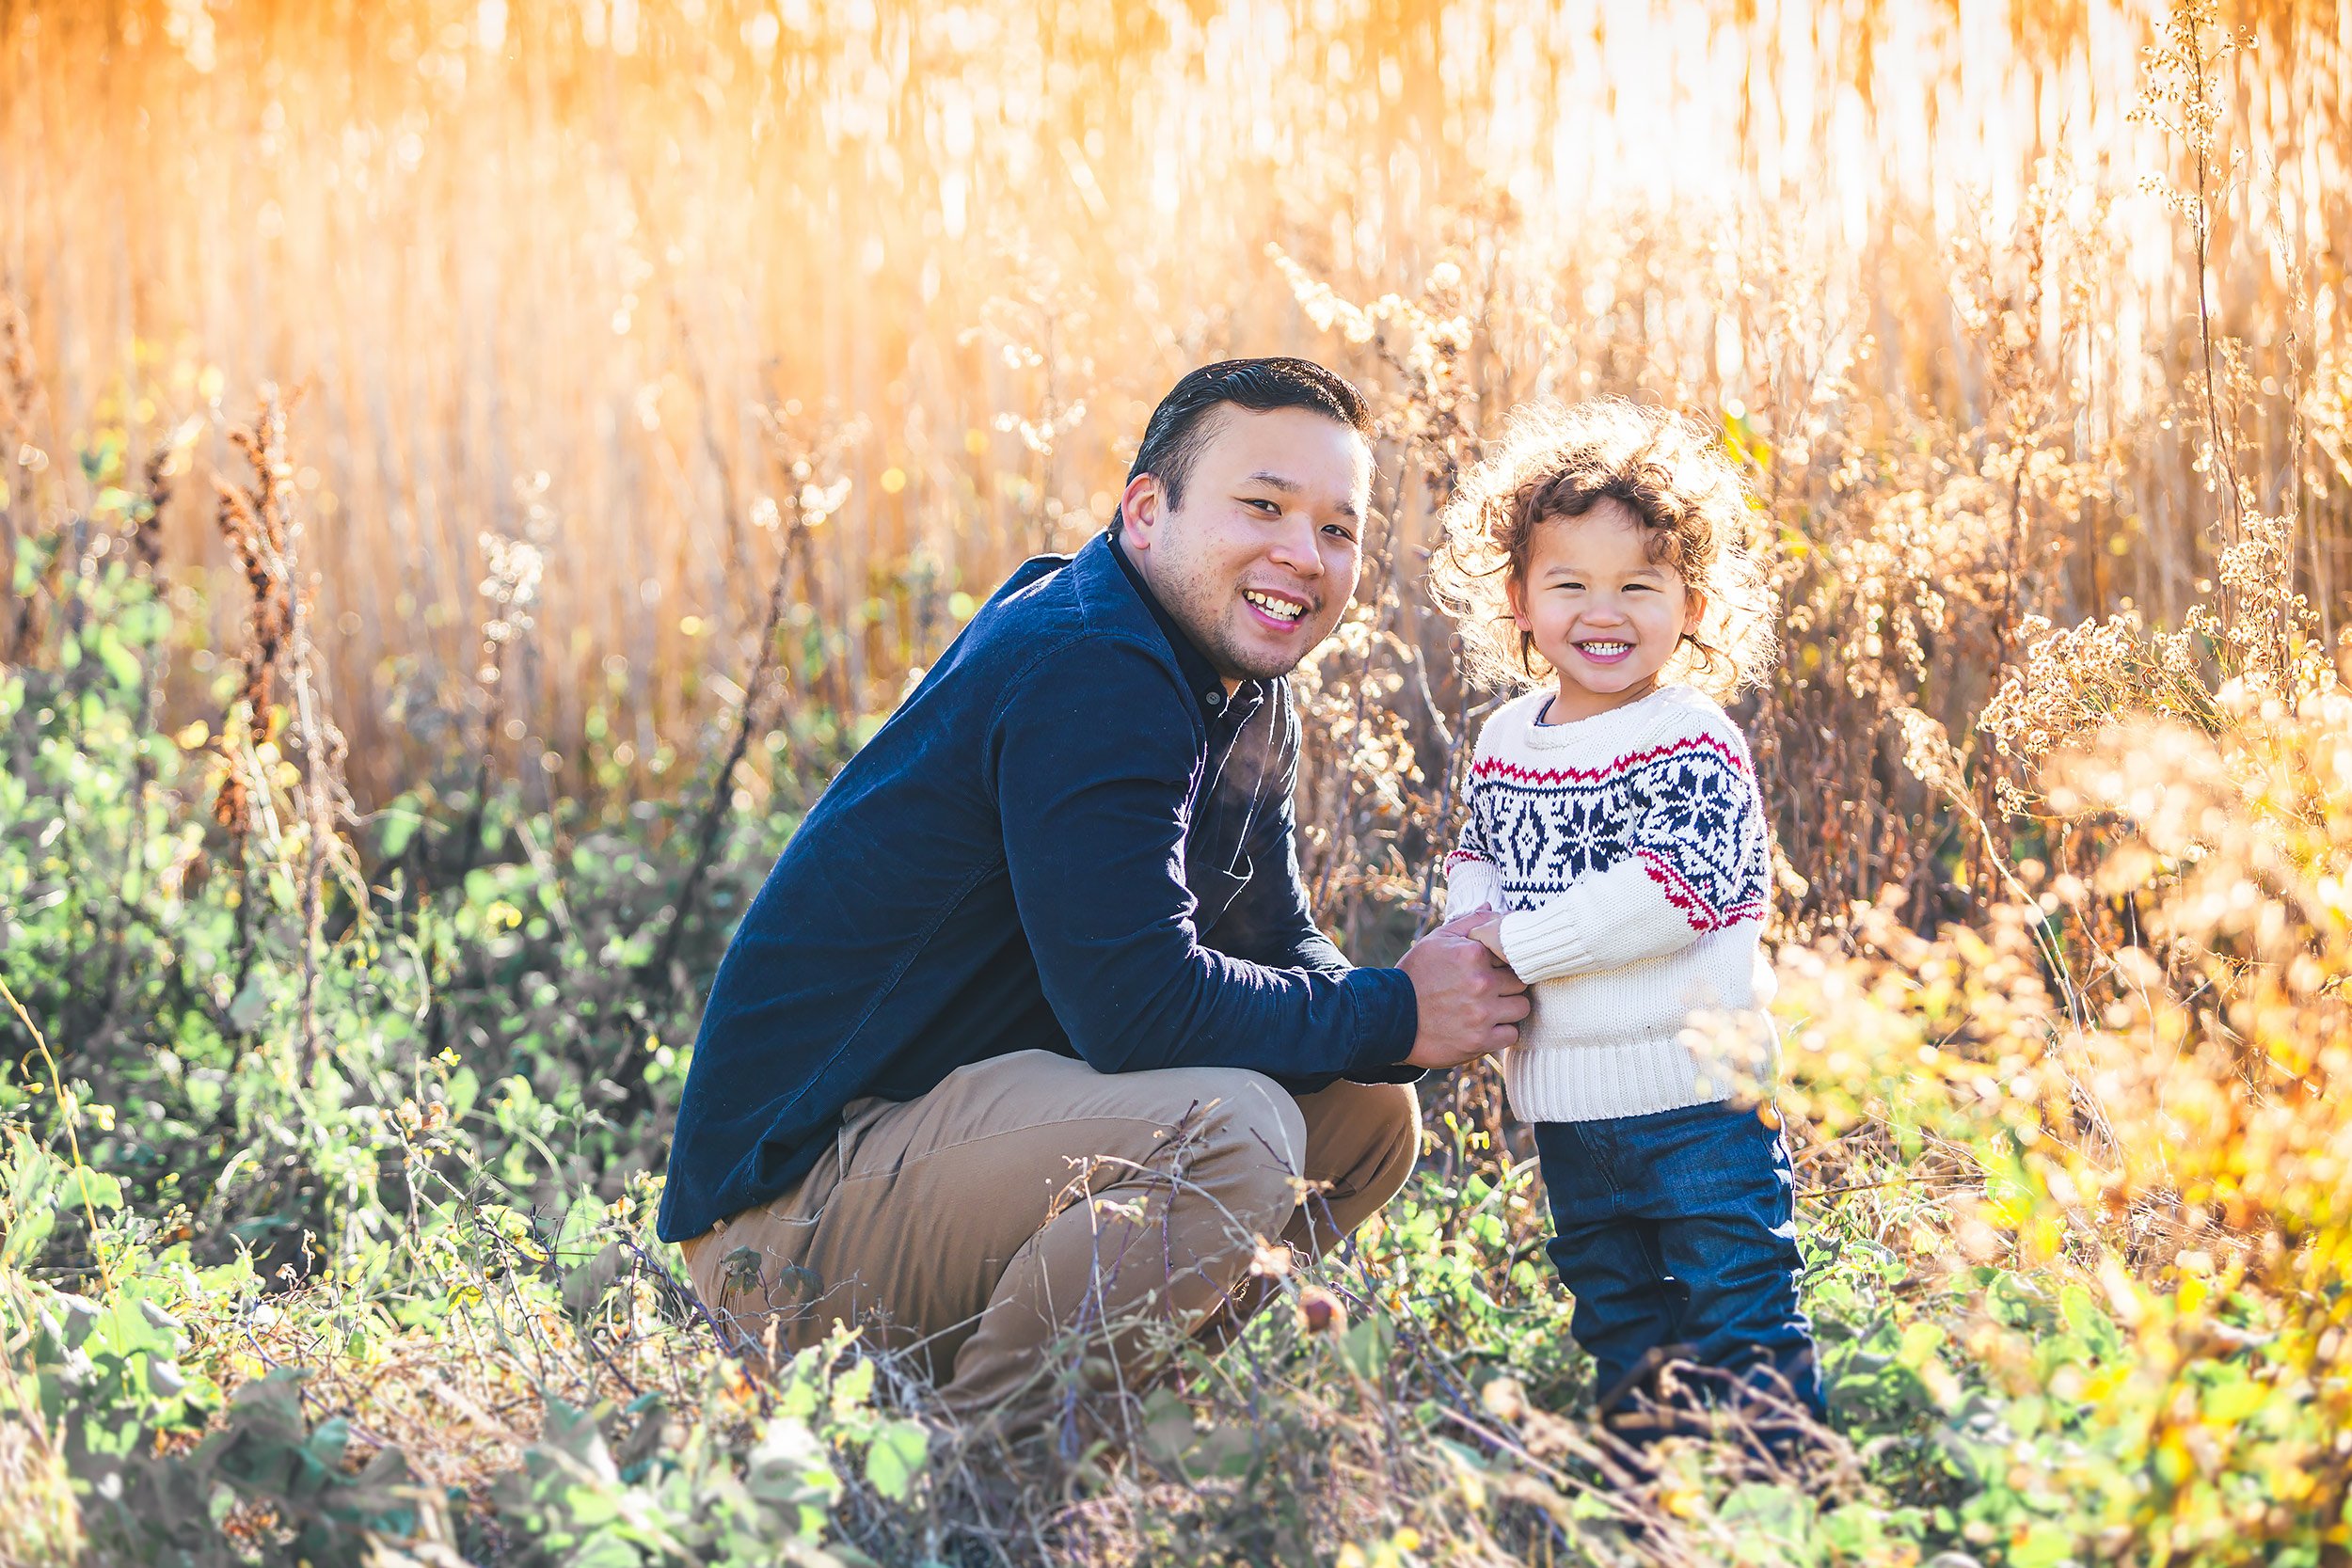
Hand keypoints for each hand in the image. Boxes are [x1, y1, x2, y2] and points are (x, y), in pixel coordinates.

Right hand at [1397, 917, 1528, 1070]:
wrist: (1390, 1018)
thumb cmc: (1415, 976)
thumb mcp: (1436, 941)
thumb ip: (1469, 923)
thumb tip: (1491, 908)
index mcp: (1473, 953)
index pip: (1514, 953)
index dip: (1506, 961)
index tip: (1496, 968)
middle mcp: (1481, 983)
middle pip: (1522, 981)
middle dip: (1510, 984)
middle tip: (1493, 989)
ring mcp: (1482, 1014)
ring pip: (1521, 1008)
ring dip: (1509, 1008)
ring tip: (1490, 1008)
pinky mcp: (1480, 1041)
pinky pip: (1511, 1034)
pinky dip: (1501, 1032)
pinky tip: (1485, 1026)